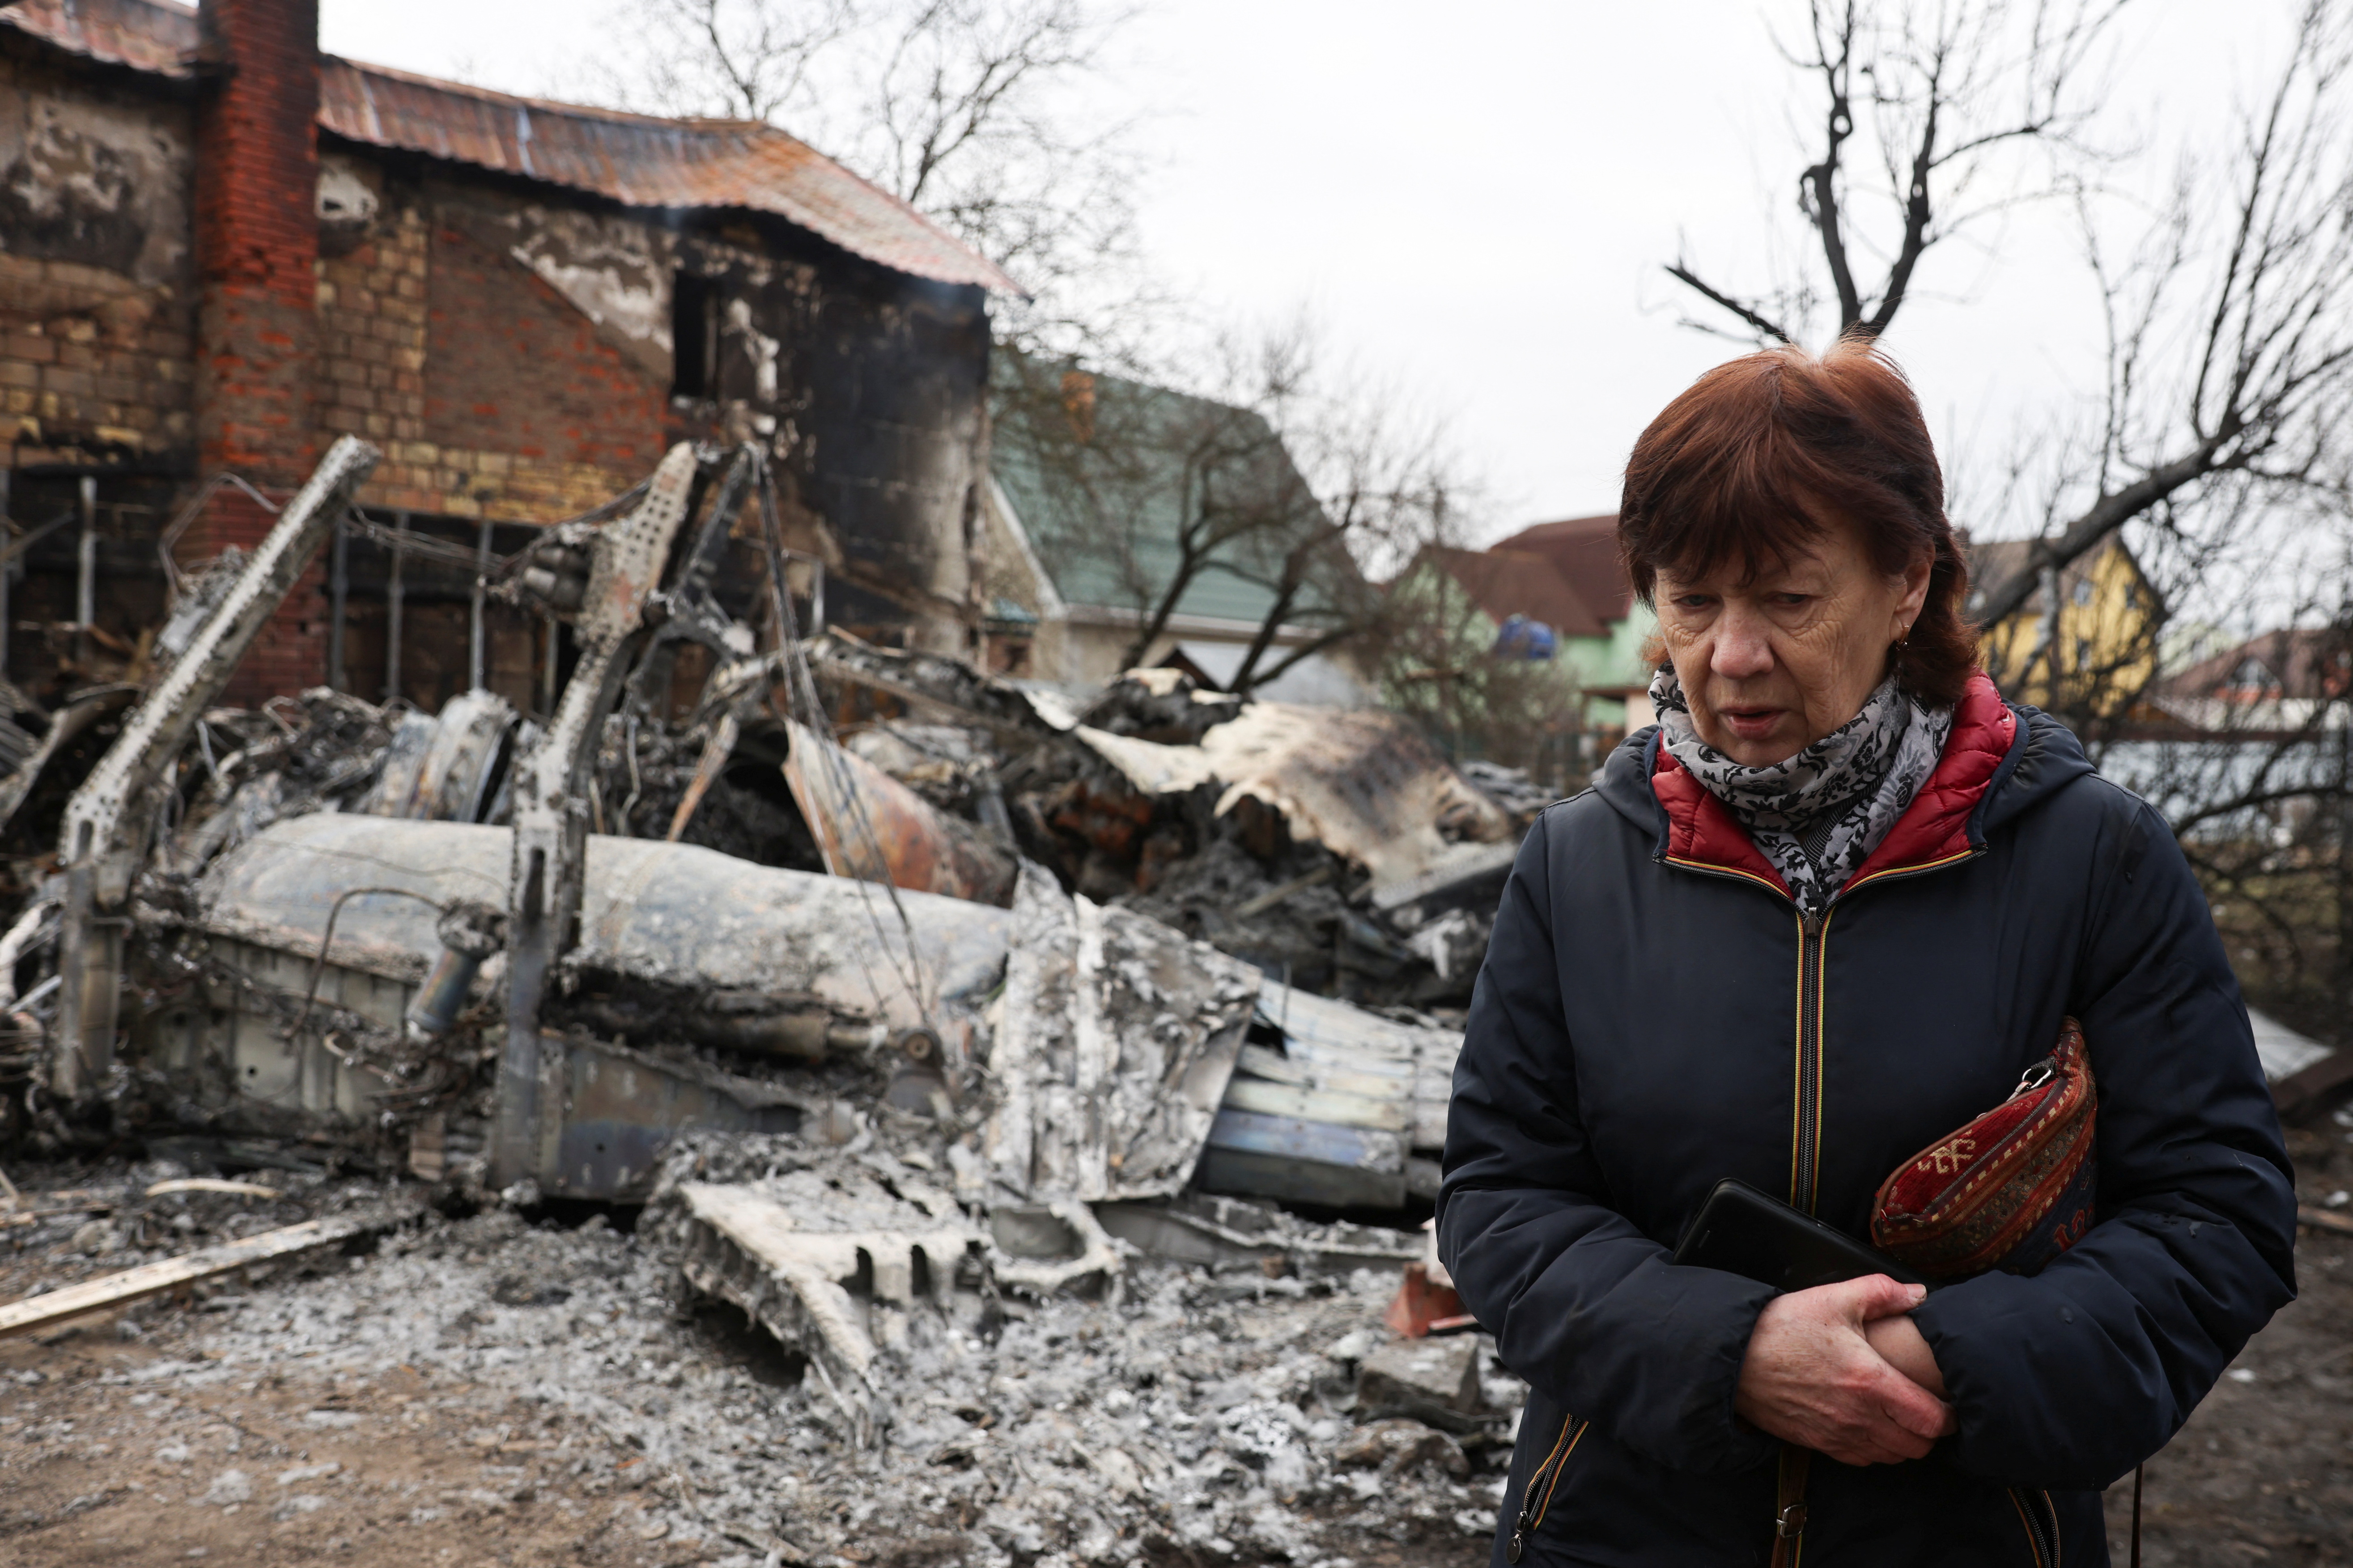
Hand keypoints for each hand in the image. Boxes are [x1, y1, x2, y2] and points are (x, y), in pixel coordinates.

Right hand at [1733, 1274, 1956, 1465]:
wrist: (1733, 1358)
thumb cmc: (1782, 1327)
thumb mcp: (1834, 1298)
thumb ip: (1882, 1293)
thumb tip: (1918, 1294)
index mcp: (1871, 1382)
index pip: (1932, 1420)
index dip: (1951, 1417)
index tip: (1951, 1403)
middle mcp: (1859, 1417)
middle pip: (1918, 1447)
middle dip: (1931, 1432)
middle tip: (1929, 1409)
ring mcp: (1838, 1435)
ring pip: (1892, 1457)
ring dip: (1904, 1442)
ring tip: (1902, 1418)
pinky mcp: (1819, 1443)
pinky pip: (1863, 1460)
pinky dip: (1876, 1450)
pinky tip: (1871, 1426)